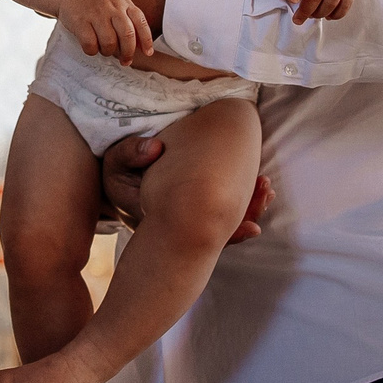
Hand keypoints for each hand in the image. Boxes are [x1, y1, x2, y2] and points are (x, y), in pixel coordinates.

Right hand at [60, 0, 151, 63]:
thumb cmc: (98, 3)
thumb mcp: (117, 5)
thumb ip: (131, 22)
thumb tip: (144, 47)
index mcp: (123, 2)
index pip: (140, 22)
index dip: (146, 40)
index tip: (147, 53)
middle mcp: (111, 6)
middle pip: (127, 34)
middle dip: (128, 52)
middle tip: (125, 60)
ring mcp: (95, 13)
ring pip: (109, 42)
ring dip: (108, 52)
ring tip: (104, 49)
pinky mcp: (79, 21)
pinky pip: (90, 44)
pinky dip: (92, 51)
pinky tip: (92, 47)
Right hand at [99, 134, 272, 242]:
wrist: (119, 178)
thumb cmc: (120, 171)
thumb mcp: (116, 161)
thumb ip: (131, 153)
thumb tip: (155, 148)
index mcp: (160, 219)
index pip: (199, 234)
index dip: (229, 234)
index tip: (253, 226)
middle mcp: (178, 225)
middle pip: (217, 233)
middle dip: (246, 218)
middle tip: (266, 194)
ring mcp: (188, 218)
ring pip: (223, 224)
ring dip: (249, 209)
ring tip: (267, 190)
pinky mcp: (196, 208)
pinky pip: (223, 212)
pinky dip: (244, 203)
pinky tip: (260, 188)